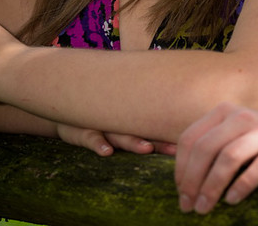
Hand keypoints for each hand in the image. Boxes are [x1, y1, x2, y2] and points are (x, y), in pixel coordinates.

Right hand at [56, 123, 176, 156]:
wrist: (68, 106)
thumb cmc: (100, 116)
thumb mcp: (119, 117)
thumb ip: (141, 118)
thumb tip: (171, 125)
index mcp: (132, 122)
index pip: (155, 128)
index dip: (171, 135)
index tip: (188, 141)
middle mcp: (121, 123)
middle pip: (143, 132)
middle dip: (160, 142)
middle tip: (175, 149)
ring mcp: (103, 126)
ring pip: (121, 135)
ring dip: (134, 142)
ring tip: (146, 149)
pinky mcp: (83, 130)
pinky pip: (92, 138)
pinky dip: (99, 144)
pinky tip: (107, 152)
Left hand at [175, 102, 257, 213]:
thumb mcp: (235, 138)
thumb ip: (210, 148)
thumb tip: (179, 179)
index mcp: (226, 112)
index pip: (191, 138)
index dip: (181, 169)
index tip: (181, 193)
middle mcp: (245, 117)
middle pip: (206, 148)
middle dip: (192, 181)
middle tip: (189, 207)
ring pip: (229, 157)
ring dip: (212, 186)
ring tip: (205, 208)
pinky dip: (241, 186)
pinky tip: (233, 200)